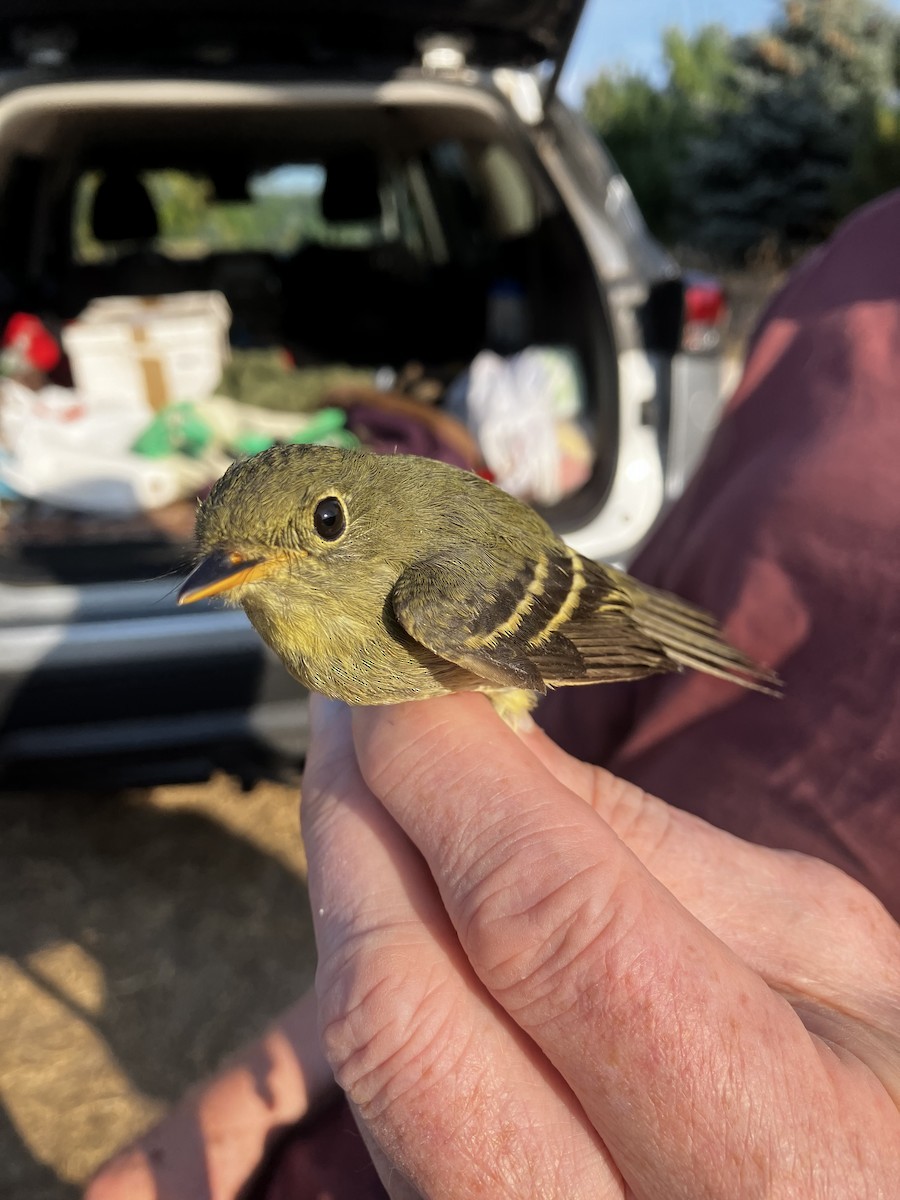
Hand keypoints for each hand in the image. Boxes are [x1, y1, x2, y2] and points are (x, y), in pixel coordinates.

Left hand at [302, 692, 899, 1198]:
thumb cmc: (886, 1101)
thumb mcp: (826, 952)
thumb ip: (647, 845)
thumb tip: (482, 732)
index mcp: (766, 1153)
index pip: (544, 920)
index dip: (445, 768)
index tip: (402, 655)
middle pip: (402, 1009)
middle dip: (355, 814)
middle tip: (359, 695)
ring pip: (363, 1063)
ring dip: (345, 881)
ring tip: (369, 767)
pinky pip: (372, 1099)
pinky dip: (370, 963)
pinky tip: (394, 881)